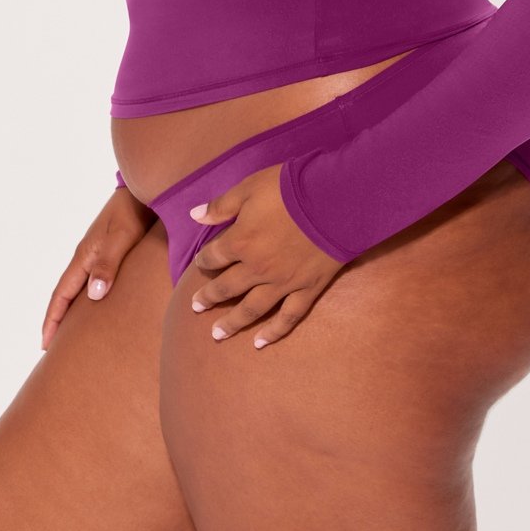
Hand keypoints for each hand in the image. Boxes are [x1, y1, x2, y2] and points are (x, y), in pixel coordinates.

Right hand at [40, 186, 156, 349]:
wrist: (144, 187)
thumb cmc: (134, 211)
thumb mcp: (122, 237)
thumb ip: (107, 263)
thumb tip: (92, 296)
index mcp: (84, 255)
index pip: (62, 294)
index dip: (52, 319)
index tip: (45, 345)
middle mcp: (87, 255)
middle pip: (66, 293)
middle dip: (58, 319)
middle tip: (55, 347)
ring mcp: (97, 252)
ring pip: (78, 286)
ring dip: (72, 308)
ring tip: (73, 332)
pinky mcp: (110, 249)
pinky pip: (92, 278)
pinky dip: (88, 296)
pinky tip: (98, 303)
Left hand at [189, 162, 344, 347]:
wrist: (335, 200)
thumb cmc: (289, 189)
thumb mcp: (249, 187)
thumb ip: (222, 205)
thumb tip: (194, 215)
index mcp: (240, 242)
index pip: (213, 257)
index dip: (204, 260)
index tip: (200, 264)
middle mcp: (256, 269)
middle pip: (226, 287)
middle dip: (209, 297)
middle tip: (196, 307)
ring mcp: (282, 283)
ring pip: (251, 309)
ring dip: (232, 323)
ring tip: (217, 335)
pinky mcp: (307, 289)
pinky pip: (287, 316)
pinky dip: (273, 332)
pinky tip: (260, 343)